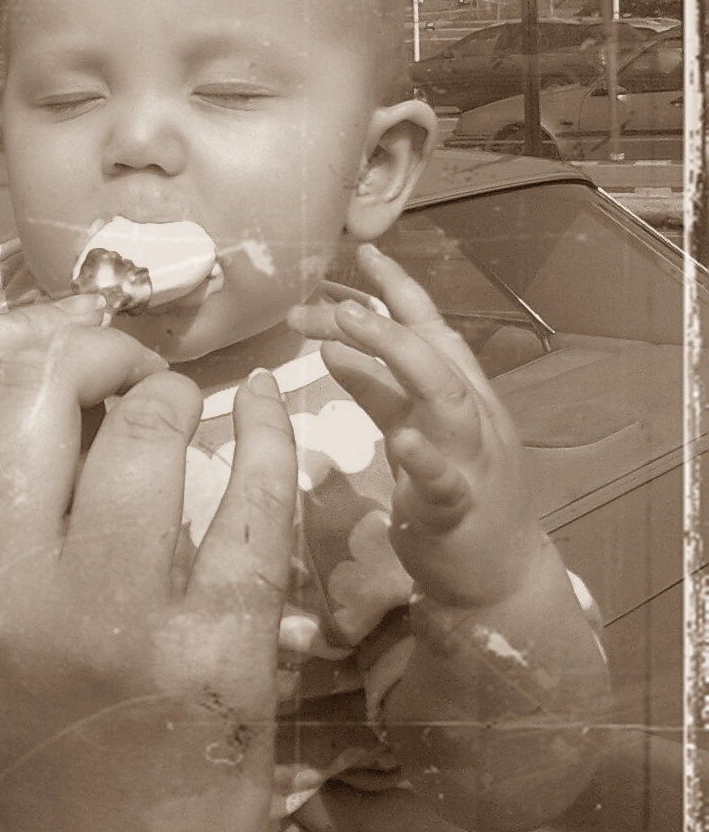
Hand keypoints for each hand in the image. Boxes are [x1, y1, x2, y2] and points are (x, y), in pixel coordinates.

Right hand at [0, 297, 298, 831]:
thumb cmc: (26, 730)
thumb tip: (50, 356)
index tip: (50, 352)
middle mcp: (2, 586)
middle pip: (35, 381)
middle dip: (96, 350)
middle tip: (129, 377)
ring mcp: (110, 623)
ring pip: (145, 426)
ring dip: (175, 396)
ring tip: (185, 415)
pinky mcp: (215, 655)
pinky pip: (251, 499)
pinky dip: (268, 433)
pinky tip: (265, 414)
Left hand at [294, 242, 541, 608]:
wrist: (499, 578)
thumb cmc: (455, 499)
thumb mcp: (412, 433)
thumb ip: (378, 390)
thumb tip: (333, 345)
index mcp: (463, 395)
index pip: (432, 329)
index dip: (400, 289)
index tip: (364, 253)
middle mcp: (474, 419)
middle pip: (434, 355)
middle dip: (385, 323)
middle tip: (333, 305)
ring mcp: (473, 462)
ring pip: (447, 401)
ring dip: (400, 363)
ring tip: (346, 337)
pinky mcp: (460, 511)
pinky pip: (445, 480)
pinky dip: (426, 457)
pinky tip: (402, 440)